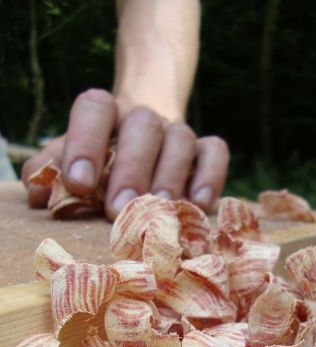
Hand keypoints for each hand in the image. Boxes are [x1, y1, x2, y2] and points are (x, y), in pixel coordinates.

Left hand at [22, 89, 228, 219]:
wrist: (145, 137)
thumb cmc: (103, 158)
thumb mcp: (72, 159)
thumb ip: (51, 172)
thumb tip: (39, 197)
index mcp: (106, 114)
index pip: (96, 108)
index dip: (87, 142)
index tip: (80, 183)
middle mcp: (143, 118)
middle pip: (143, 125)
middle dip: (131, 168)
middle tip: (118, 209)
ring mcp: (177, 132)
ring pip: (181, 138)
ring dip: (170, 174)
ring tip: (161, 207)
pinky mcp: (205, 150)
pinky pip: (215, 151)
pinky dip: (211, 174)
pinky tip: (199, 202)